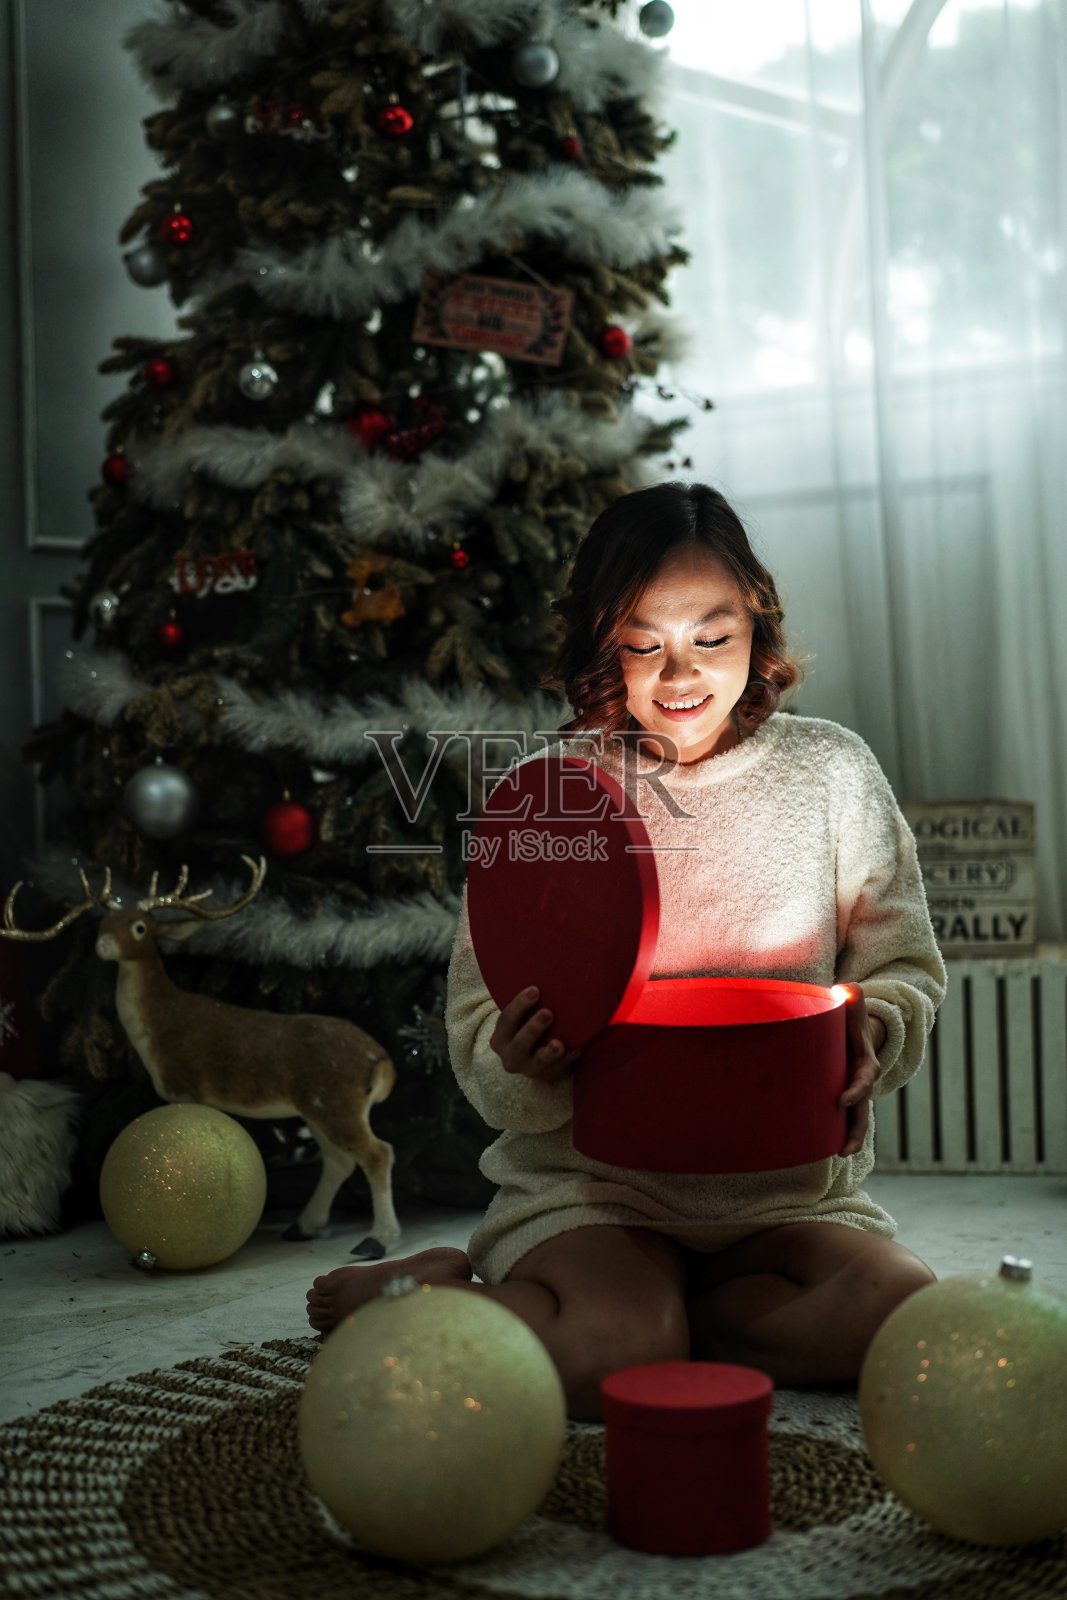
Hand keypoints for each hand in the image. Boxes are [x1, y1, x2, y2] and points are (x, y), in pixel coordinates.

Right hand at [489, 986, 580, 1082]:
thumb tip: (543, 967)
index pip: (506, 1020)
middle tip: (548, 1012)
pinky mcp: (548, 1074)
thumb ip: (525, 1004)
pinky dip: (568, 1058)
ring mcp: (530, 1068)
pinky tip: (577, 1048)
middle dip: (533, 1028)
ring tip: (559, 1043)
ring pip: (538, 1061)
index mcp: (500, 1038)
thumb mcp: (517, 1020)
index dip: (519, 1005)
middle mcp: (511, 1056)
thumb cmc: (525, 1026)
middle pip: (519, 1043)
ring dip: (549, 1051)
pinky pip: (560, 1067)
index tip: (535, 989)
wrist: (532, 1059)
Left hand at [838, 984, 885, 1156]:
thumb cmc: (848, 1014)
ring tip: (839, 1155)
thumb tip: (848, 991)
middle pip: (864, 1110)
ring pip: (856, 1120)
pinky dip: (836, 1133)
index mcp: (866, 1060)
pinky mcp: (842, 1094)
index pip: (865, 1078)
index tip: (840, 1100)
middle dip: (856, 1131)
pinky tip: (823, 1148)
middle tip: (845, 1150)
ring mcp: (854, 1090)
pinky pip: (842, 1118)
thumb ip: (850, 997)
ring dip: (850, 1139)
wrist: (852, 1026)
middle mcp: (862, 1080)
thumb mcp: (851, 1002)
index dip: (856, 1090)